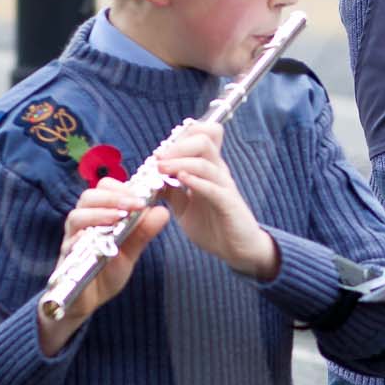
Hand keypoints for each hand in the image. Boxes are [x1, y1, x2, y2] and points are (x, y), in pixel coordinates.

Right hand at [38, 180, 170, 355]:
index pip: (105, 189)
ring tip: (119, 218)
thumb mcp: (131, 251)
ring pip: (76, 216)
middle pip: (89, 197)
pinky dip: (82, 238)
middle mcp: (82, 224)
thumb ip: (144, 232)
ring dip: (99, 214)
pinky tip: (97, 238)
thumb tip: (163, 211)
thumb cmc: (106, 270)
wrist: (86, 301)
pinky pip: (69, 244)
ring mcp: (72, 240)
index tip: (143, 196)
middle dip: (113, 197)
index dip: (123, 188)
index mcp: (98, 216)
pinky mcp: (66, 259)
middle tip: (135, 204)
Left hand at [152, 120, 277, 279]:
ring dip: (180, 162)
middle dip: (177, 145)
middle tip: (158, 157)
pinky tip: (181, 180)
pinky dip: (196, 181)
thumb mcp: (183, 205)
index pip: (201, 136)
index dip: (181, 136)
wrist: (236, 249)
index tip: (160, 150)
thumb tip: (148, 177)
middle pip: (204, 140)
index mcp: (208, 168)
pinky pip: (213, 188)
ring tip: (161, 168)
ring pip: (205, 163)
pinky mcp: (229, 204)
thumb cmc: (212, 225)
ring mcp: (224, 187)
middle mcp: (218, 172)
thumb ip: (170, 189)